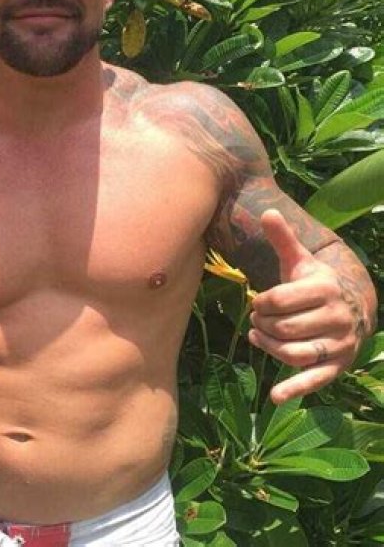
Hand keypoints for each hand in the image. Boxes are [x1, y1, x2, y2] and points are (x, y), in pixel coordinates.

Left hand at [248, 209, 359, 403]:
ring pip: (293, 352)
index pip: (279, 299)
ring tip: (259, 337)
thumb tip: (267, 212)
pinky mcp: (336, 366)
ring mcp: (339, 343)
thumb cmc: (314, 283)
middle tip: (257, 320)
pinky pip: (315, 379)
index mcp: (325, 288)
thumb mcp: (300, 261)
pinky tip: (276, 396)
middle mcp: (337, 317)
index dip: (260, 302)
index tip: (258, 302)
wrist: (350, 307)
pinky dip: (295, 389)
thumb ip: (283, 240)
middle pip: (284, 327)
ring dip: (269, 347)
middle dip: (263, 324)